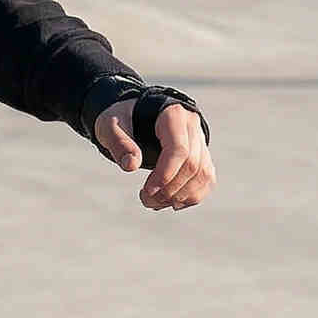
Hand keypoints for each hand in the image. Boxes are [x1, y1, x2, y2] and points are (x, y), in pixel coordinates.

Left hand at [92, 101, 213, 210]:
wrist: (135, 114)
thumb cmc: (122, 119)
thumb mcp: (110, 125)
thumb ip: (118, 143)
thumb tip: (130, 165)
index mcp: (172, 115)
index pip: (179, 149)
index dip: (165, 175)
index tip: (146, 191)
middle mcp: (192, 126)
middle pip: (192, 165)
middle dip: (170, 189)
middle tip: (145, 199)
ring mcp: (200, 141)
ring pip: (203, 174)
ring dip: (181, 196)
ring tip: (155, 202)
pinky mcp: (202, 155)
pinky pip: (207, 179)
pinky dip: (192, 196)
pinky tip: (172, 203)